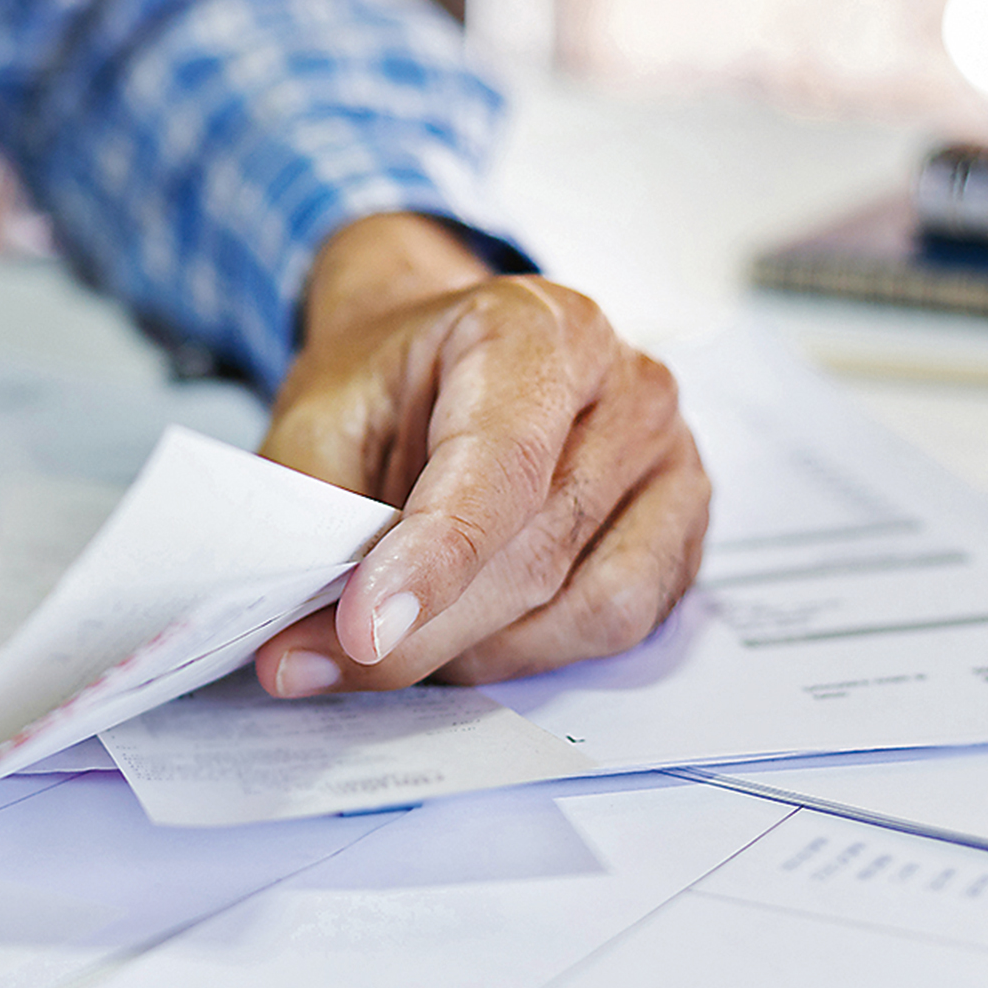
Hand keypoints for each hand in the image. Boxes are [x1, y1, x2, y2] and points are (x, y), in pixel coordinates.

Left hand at [252, 212, 709, 695]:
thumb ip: (314, 518)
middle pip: (536, 551)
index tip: (362, 627)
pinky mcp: (680, 528)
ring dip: (475, 647)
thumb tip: (307, 637)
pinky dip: (531, 649)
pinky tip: (467, 629)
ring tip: (398, 632)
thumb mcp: (318, 421)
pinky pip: (619, 623)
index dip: (432, 558)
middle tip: (318, 658)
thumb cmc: (387, 386)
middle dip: (422, 629)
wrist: (436, 365)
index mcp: (535, 328)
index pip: (500, 464)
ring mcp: (670, 459)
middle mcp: (628, 385)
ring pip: (582, 604)